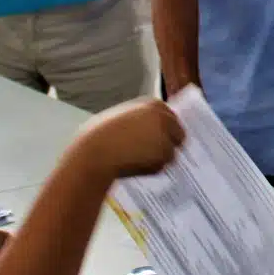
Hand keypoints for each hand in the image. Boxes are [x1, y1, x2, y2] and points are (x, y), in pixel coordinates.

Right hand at [69, 97, 185, 181]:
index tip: (157, 140)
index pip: (171, 118)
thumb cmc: (99, 135)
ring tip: (134, 159)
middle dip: (168, 145)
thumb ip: (140, 121)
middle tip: (151, 155)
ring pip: (171, 153)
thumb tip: (147, 132)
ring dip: (158, 159)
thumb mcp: (121, 118)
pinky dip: (151, 169)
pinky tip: (134, 165)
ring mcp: (166, 134)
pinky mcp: (165, 153)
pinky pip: (162, 166)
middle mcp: (164, 116)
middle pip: (179, 134)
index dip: (165, 131)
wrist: (94, 152)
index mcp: (152, 104)